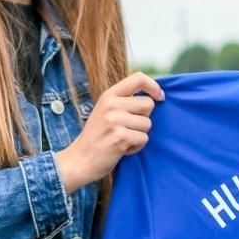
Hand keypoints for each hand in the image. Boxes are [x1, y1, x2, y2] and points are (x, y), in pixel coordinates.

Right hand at [56, 73, 164, 192]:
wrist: (80, 159)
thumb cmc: (97, 136)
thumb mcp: (106, 111)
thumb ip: (124, 102)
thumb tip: (154, 96)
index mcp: (109, 95)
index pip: (138, 78)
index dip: (154, 86)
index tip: (159, 97)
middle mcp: (111, 105)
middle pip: (148, 104)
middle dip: (144, 119)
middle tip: (128, 128)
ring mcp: (115, 120)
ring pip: (148, 124)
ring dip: (139, 135)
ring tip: (123, 139)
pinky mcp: (120, 137)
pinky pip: (144, 139)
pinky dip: (137, 147)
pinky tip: (122, 149)